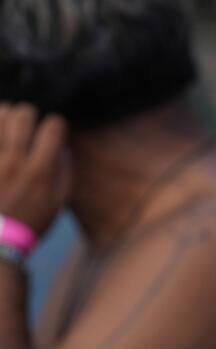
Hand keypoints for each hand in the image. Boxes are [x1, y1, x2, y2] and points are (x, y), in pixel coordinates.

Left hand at [0, 102, 70, 234]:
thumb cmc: (30, 222)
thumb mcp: (58, 204)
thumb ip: (64, 173)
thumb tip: (63, 148)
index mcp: (39, 171)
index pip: (53, 127)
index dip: (56, 125)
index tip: (54, 132)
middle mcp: (14, 160)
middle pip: (23, 114)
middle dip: (29, 114)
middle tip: (28, 124)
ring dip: (6, 115)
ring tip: (7, 125)